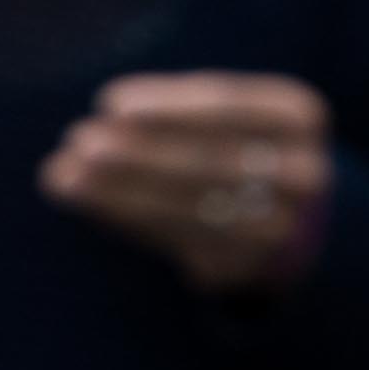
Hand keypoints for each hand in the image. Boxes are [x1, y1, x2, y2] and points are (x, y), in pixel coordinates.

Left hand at [39, 72, 333, 292]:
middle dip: (136, 151)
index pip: (225, 104)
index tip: (108, 103)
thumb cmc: (241, 146)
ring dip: (121, 191)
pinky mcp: (248, 266)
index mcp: (298, 114)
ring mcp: (281, 226)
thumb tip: (107, 110)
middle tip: (78, 141)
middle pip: (205, 158)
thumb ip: (178, 112)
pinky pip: (182, 239)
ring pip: (191, 205)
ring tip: (66, 176)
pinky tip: (94, 204)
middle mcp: (302, 172)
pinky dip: (132, 218)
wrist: (296, 220)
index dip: (165, 104)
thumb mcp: (232, 115)